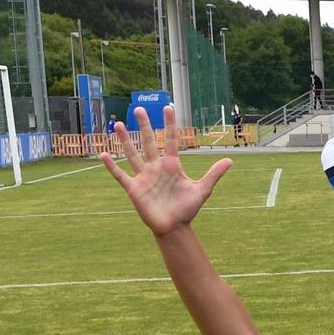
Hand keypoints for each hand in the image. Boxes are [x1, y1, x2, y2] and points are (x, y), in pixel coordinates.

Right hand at [101, 106, 228, 236]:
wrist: (174, 227)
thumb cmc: (187, 209)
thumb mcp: (202, 190)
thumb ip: (213, 174)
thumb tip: (230, 160)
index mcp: (172, 165)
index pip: (171, 140)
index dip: (170, 125)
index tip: (168, 108)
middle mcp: (156, 167)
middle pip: (149, 142)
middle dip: (145, 126)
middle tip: (139, 108)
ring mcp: (144, 177)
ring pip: (132, 154)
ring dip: (125, 140)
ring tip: (118, 124)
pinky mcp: (134, 188)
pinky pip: (120, 175)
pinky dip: (111, 166)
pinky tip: (103, 155)